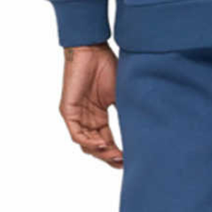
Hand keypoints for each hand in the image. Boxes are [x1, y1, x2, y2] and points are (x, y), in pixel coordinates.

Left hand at [60, 43, 121, 168]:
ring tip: (115, 156)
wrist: (91, 50)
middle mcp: (87, 119)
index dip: (117, 152)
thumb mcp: (120, 93)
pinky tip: (102, 144)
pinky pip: (77, 134)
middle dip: (110, 157)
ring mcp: (77, 116)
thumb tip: (143, 128)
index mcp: (99, 116)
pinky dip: (89, 142)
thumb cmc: (106, 66)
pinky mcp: (68, 111)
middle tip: (123, 162)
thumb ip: (126, 111)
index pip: (107, 141)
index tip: (130, 159)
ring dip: (100, 152)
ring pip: (86, 144)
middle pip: (97, 147)